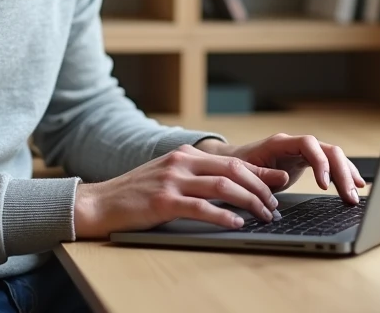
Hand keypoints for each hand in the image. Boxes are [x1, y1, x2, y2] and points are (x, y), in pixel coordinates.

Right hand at [73, 144, 290, 238]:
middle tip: (275, 204)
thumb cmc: (136, 194)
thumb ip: (194, 177)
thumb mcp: (168, 176)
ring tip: (264, 214)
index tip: (279, 181)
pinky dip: (223, 215)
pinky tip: (236, 223)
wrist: (100, 203)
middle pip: (233, 170)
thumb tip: (230, 189)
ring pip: (223, 186)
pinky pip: (201, 208)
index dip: (259, 171)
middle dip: (260, 187)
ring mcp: (172, 181)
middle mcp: (181, 162)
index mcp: (184, 155)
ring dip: (249, 201)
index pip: (232, 159)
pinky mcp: (163, 201)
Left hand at [196, 133, 365, 204]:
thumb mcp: (247, 172)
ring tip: (357, 193)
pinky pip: (331, 164)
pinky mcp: (308, 161)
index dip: (320, 162)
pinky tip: (355, 185)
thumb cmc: (239, 167)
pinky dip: (343, 173)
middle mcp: (296, 144)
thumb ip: (263, 175)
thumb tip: (283, 178)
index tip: (325, 184)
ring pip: (333, 156)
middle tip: (349, 196)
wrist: (235, 162)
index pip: (309, 144)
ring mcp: (304, 152)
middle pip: (327, 150)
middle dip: (341, 172)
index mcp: (281, 143)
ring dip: (347, 174)